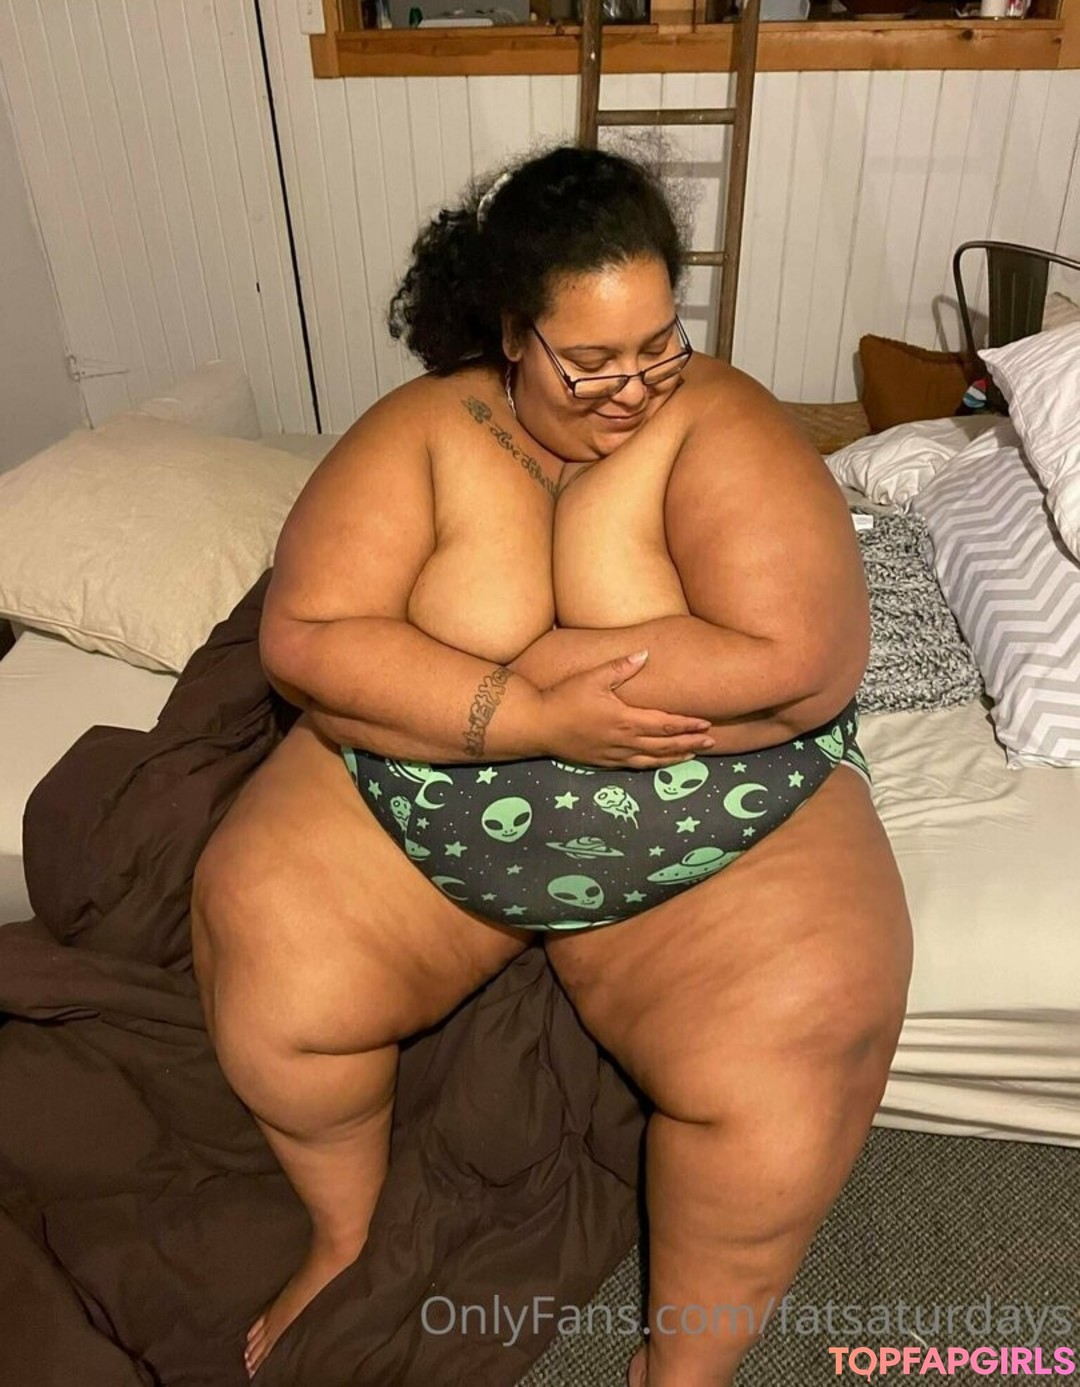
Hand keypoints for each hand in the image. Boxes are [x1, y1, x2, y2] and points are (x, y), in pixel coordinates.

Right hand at [536, 650, 714, 767]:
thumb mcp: (592, 677)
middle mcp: (624, 741)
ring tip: (693, 756)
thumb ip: (621, 667)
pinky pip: (635, 766)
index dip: (687, 725)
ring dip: (675, 758)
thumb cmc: (564, 698)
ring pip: (653, 760)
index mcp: (625, 719)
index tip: (706, 723)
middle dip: (690, 743)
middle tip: (711, 741)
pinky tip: (659, 763)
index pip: (665, 724)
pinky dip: (653, 765)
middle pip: (665, 745)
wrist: (538, 726)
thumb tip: (645, 654)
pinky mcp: (603, 762)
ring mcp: (614, 755)